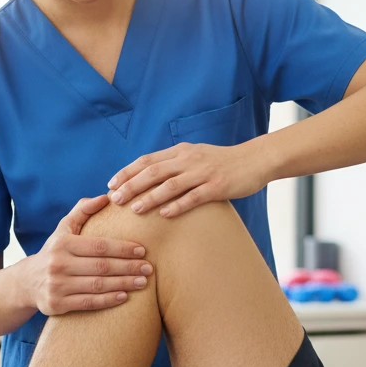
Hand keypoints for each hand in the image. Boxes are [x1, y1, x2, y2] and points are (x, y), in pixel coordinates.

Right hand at [23, 195, 152, 315]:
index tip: (142, 250)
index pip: (99, 246)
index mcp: (63, 244)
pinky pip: (88, 303)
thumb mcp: (63, 229)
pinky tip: (124, 297)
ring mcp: (56, 286)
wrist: (26, 282)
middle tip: (149, 268)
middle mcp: (58, 264)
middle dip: (128, 267)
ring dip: (123, 284)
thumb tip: (105, 197)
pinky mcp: (56, 305)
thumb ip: (82, 211)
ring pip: (97, 285)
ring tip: (142, 282)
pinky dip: (107, 300)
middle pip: (102, 266)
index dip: (123, 248)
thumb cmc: (54, 252)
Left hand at [107, 141, 267, 217]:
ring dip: (149, 197)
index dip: (127, 172)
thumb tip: (150, 175)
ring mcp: (203, 173)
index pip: (147, 160)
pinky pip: (193, 197)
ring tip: (134, 208)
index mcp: (181, 151)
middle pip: (153, 172)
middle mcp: (189, 160)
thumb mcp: (196, 155)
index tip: (111, 184)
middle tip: (114, 199)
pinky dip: (177, 206)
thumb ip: (176, 163)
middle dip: (131, 185)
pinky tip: (164, 214)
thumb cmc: (223, 162)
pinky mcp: (217, 187)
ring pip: (170, 185)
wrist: (255, 160)